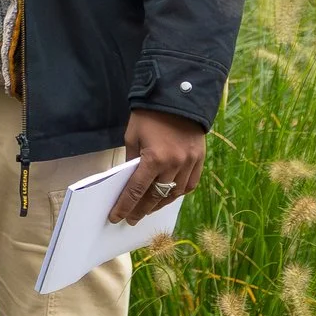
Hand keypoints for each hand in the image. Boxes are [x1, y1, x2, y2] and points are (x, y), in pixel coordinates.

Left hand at [112, 109, 206, 223]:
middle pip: (155, 196)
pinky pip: (189, 185)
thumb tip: (128, 181)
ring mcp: (189, 163)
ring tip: (148, 210)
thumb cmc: (149, 115)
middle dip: (141, 210)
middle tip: (131, 219)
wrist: (178, 96)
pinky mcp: (199, 159)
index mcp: (154, 158)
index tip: (117, 217)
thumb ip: (131, 160)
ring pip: (174, 194)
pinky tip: (168, 197)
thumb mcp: (132, 136)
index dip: (125, 206)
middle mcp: (174, 165)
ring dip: (159, 204)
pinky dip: (178, 193)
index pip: (136, 190)